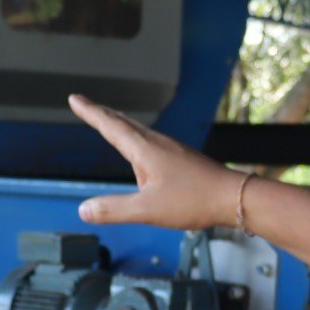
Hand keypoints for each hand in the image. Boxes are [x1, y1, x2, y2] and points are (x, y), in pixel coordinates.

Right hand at [71, 95, 243, 228]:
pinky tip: (141, 152)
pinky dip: (135, 138)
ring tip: (108, 122)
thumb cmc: (194, 200)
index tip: (75, 99)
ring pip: (138, 132)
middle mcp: (157, 143)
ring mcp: (171, 149)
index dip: (90, 112)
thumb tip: (84, 210)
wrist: (234, 197)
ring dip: (119, 124)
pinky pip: (150, 142)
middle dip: (101, 114)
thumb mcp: (148, 210)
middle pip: (123, 123)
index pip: (110, 126)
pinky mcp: (181, 158)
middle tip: (85, 105)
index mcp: (145, 150)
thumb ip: (114, 210)